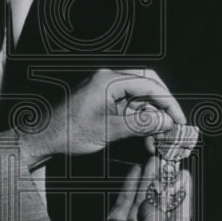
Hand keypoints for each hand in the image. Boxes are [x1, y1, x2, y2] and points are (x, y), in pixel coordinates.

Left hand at [18, 68, 184, 167]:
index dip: (169, 103)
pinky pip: (127, 108)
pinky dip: (138, 122)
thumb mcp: (108, 130)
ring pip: (138, 100)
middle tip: (173, 129)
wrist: (41, 138)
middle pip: (146, 88)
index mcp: (108, 80)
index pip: (150, 84)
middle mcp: (108, 80)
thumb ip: (139, 124)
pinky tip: (146, 138)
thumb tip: (166, 121)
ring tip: (159, 141)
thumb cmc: (67, 132)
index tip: (179, 120)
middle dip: (162, 109)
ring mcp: (104, 91)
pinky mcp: (102, 102)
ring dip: (151, 119)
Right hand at [59, 157, 191, 220]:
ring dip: (149, 181)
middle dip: (166, 184)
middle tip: (169, 165)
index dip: (183, 196)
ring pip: (143, 201)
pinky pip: (126, 202)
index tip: (184, 177)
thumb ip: (156, 216)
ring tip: (153, 162)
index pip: (180, 219)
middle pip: (162, 207)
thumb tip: (161, 198)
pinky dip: (131, 186)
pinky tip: (136, 172)